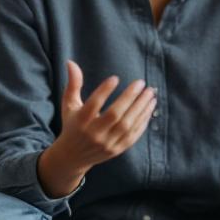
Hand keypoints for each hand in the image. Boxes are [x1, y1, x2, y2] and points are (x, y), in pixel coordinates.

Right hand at [38, 61, 156, 197]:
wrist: (73, 156)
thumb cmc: (72, 125)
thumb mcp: (69, 105)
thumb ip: (73, 84)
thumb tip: (71, 62)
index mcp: (80, 121)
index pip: (93, 105)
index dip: (104, 91)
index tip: (116, 78)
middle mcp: (94, 133)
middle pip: (114, 115)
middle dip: (129, 98)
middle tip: (141, 83)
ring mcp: (107, 143)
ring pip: (127, 125)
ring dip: (141, 108)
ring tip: (150, 94)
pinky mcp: (117, 150)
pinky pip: (133, 136)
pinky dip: (142, 122)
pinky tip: (149, 109)